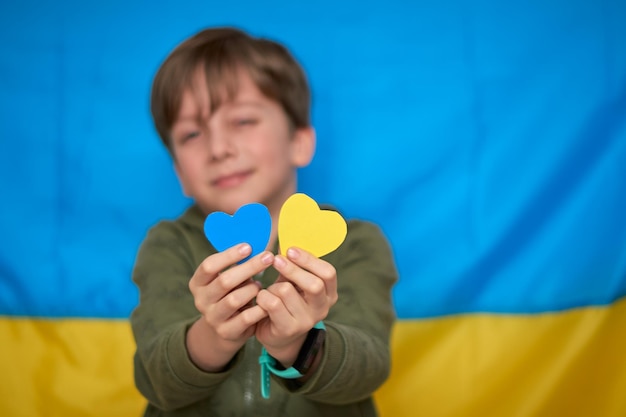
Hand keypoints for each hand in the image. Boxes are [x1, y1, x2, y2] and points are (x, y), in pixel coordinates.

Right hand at [186, 243, 272, 370]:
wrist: (226, 329)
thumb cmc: (231, 293)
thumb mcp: (229, 278)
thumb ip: (236, 263)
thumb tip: (255, 241)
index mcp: (198, 283)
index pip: (209, 266)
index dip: (229, 255)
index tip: (249, 246)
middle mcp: (201, 300)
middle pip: (224, 281)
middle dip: (248, 267)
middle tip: (268, 257)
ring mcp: (212, 318)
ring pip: (234, 299)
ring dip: (252, 289)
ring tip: (260, 284)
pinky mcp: (226, 332)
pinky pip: (246, 318)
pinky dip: (259, 307)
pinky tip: (267, 300)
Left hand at [255, 247, 337, 366]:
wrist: (278, 335)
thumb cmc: (286, 301)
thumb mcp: (294, 282)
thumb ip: (294, 265)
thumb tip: (286, 241)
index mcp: (328, 293)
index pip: (328, 273)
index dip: (309, 259)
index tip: (290, 250)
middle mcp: (322, 308)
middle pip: (314, 284)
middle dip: (292, 269)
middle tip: (276, 259)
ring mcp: (306, 321)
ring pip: (286, 291)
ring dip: (273, 286)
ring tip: (270, 290)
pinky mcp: (288, 329)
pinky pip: (271, 303)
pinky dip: (262, 296)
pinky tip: (261, 299)